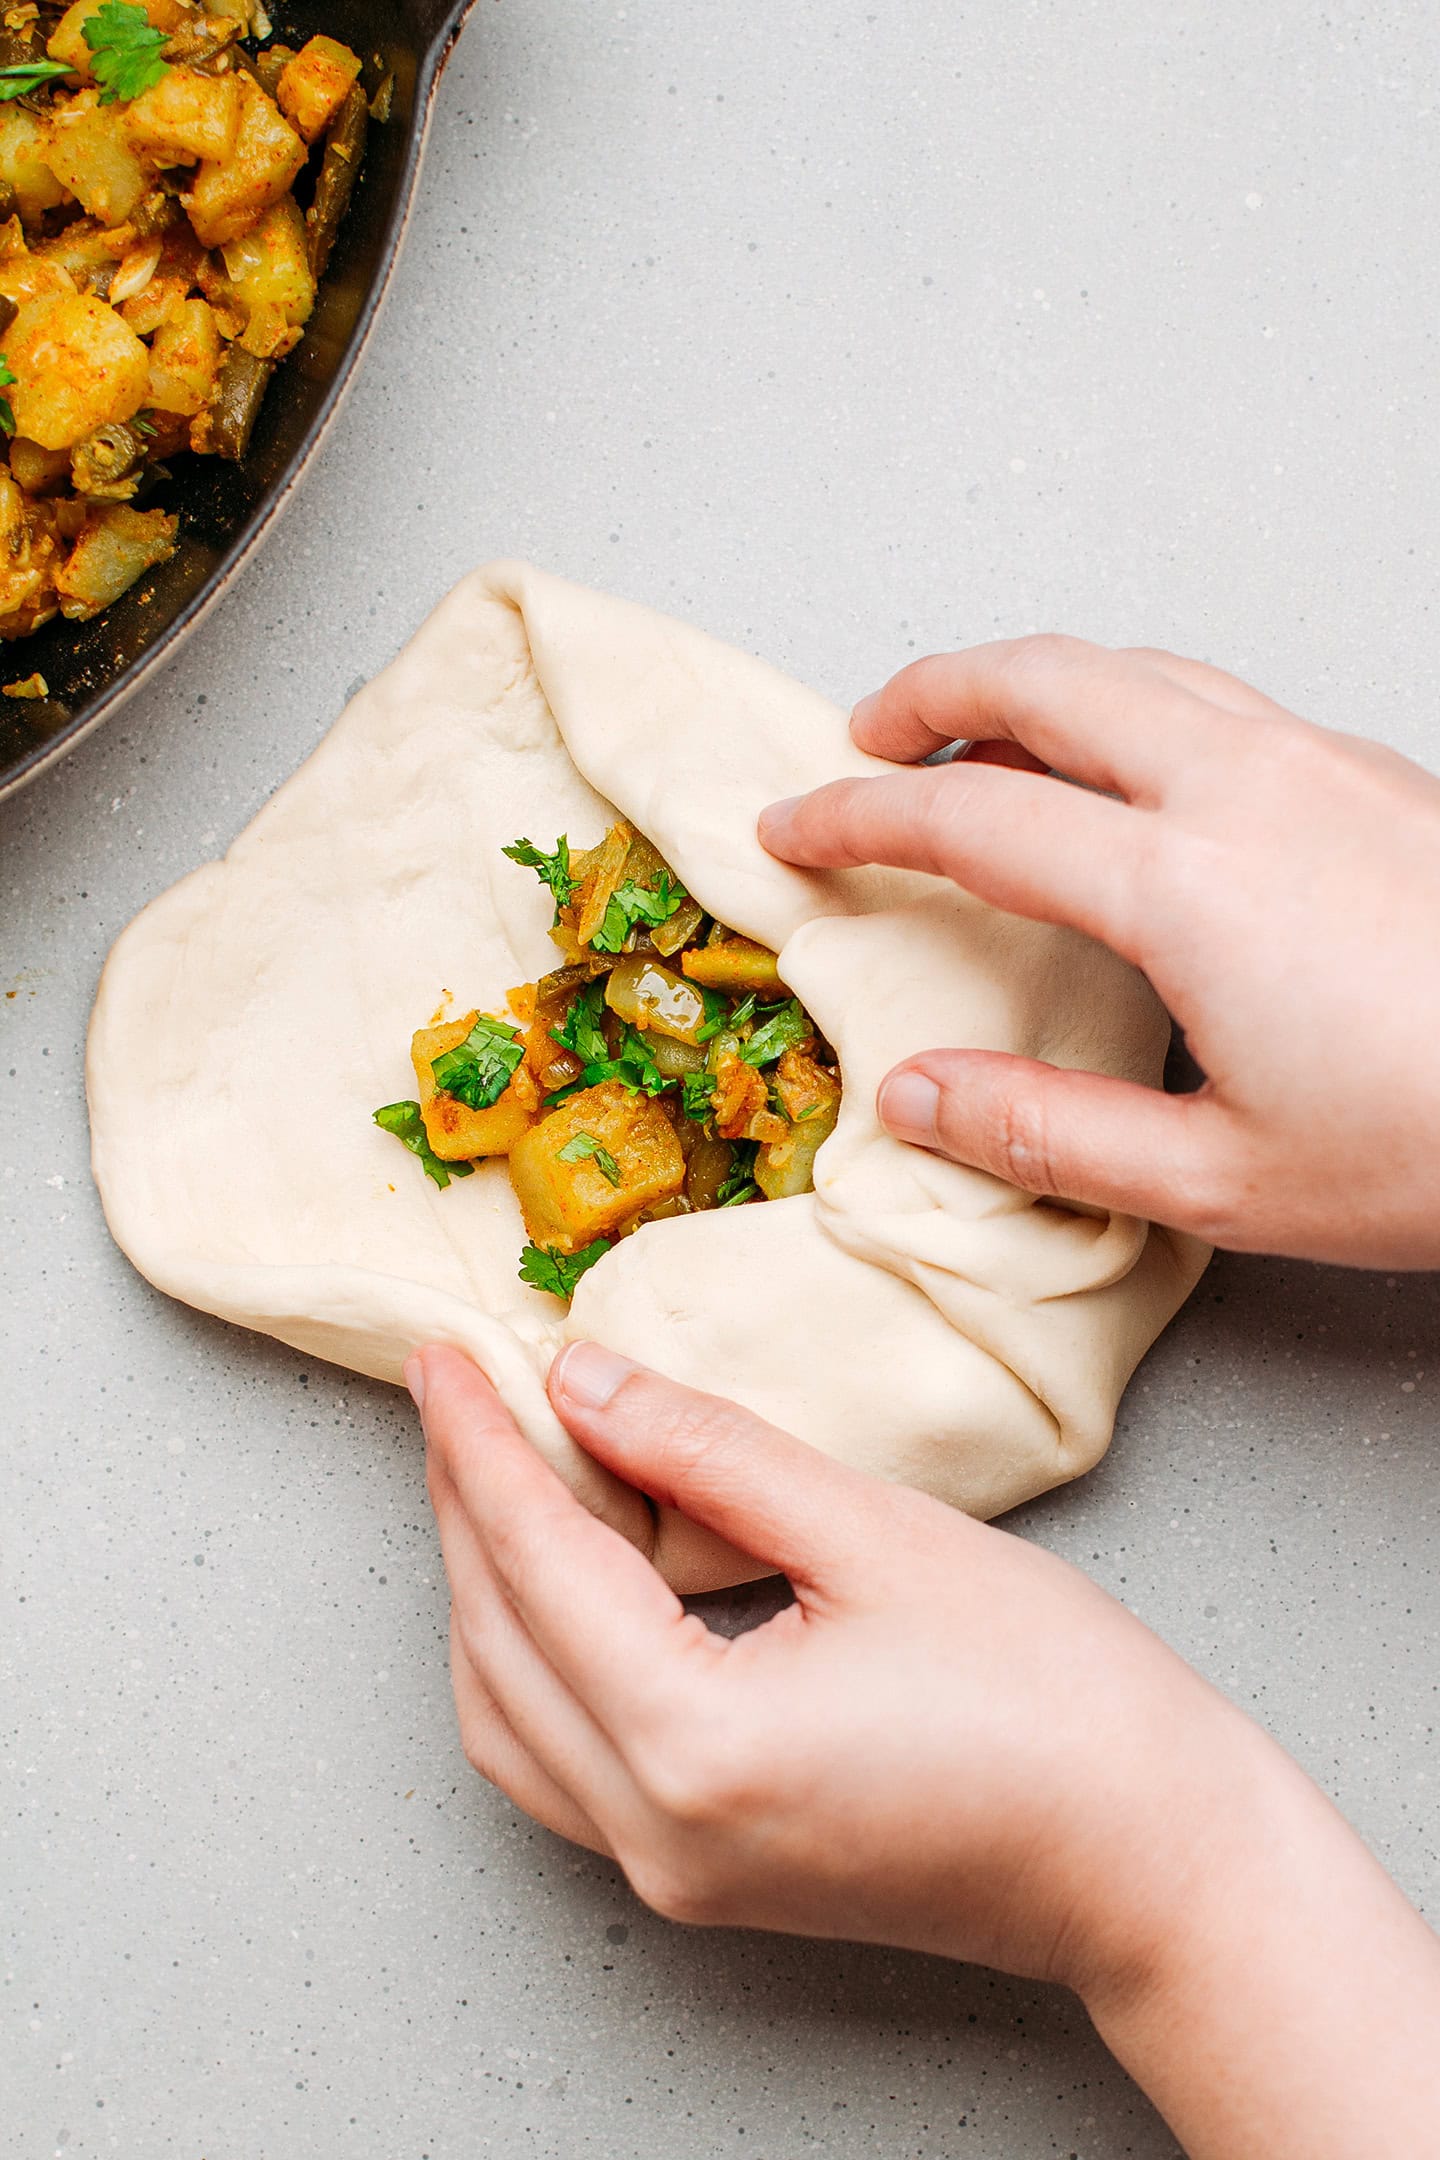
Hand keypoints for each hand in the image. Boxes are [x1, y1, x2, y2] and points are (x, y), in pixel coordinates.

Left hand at [414, 1340, 1439, 2158]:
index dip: (478, 1444)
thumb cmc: (1057, 1701)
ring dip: (487, 1587)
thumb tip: (585, 1383)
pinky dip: (533, 1658)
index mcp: (696, 1744)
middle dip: (467, 1505)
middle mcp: (657, 1831)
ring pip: (507, 1716)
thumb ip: (710, 1453)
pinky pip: (560, 1765)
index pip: (535, 1563)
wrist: (1152, 1863)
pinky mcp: (704, 1877)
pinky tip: (563, 1579)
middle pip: (496, 1642)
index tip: (438, 1358)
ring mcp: (674, 1873)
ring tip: (499, 1468)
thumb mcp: (876, 1534)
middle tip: (458, 1392)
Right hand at [758, 636, 1439, 1267]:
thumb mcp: (1222, 1183)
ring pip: (1140, 666)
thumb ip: (1046, 1131)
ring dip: (1033, 681)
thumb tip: (917, 1098)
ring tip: (979, 732)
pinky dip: (1126, 703)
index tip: (791, 828)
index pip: (969, 814)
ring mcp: (1320, 762)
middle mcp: (1246, 788)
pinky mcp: (1374, 771)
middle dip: (932, 688)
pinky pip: (1214, 695)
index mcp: (1186, 884)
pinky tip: (1127, 772)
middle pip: (1048, 677)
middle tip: (865, 733)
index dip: (857, 814)